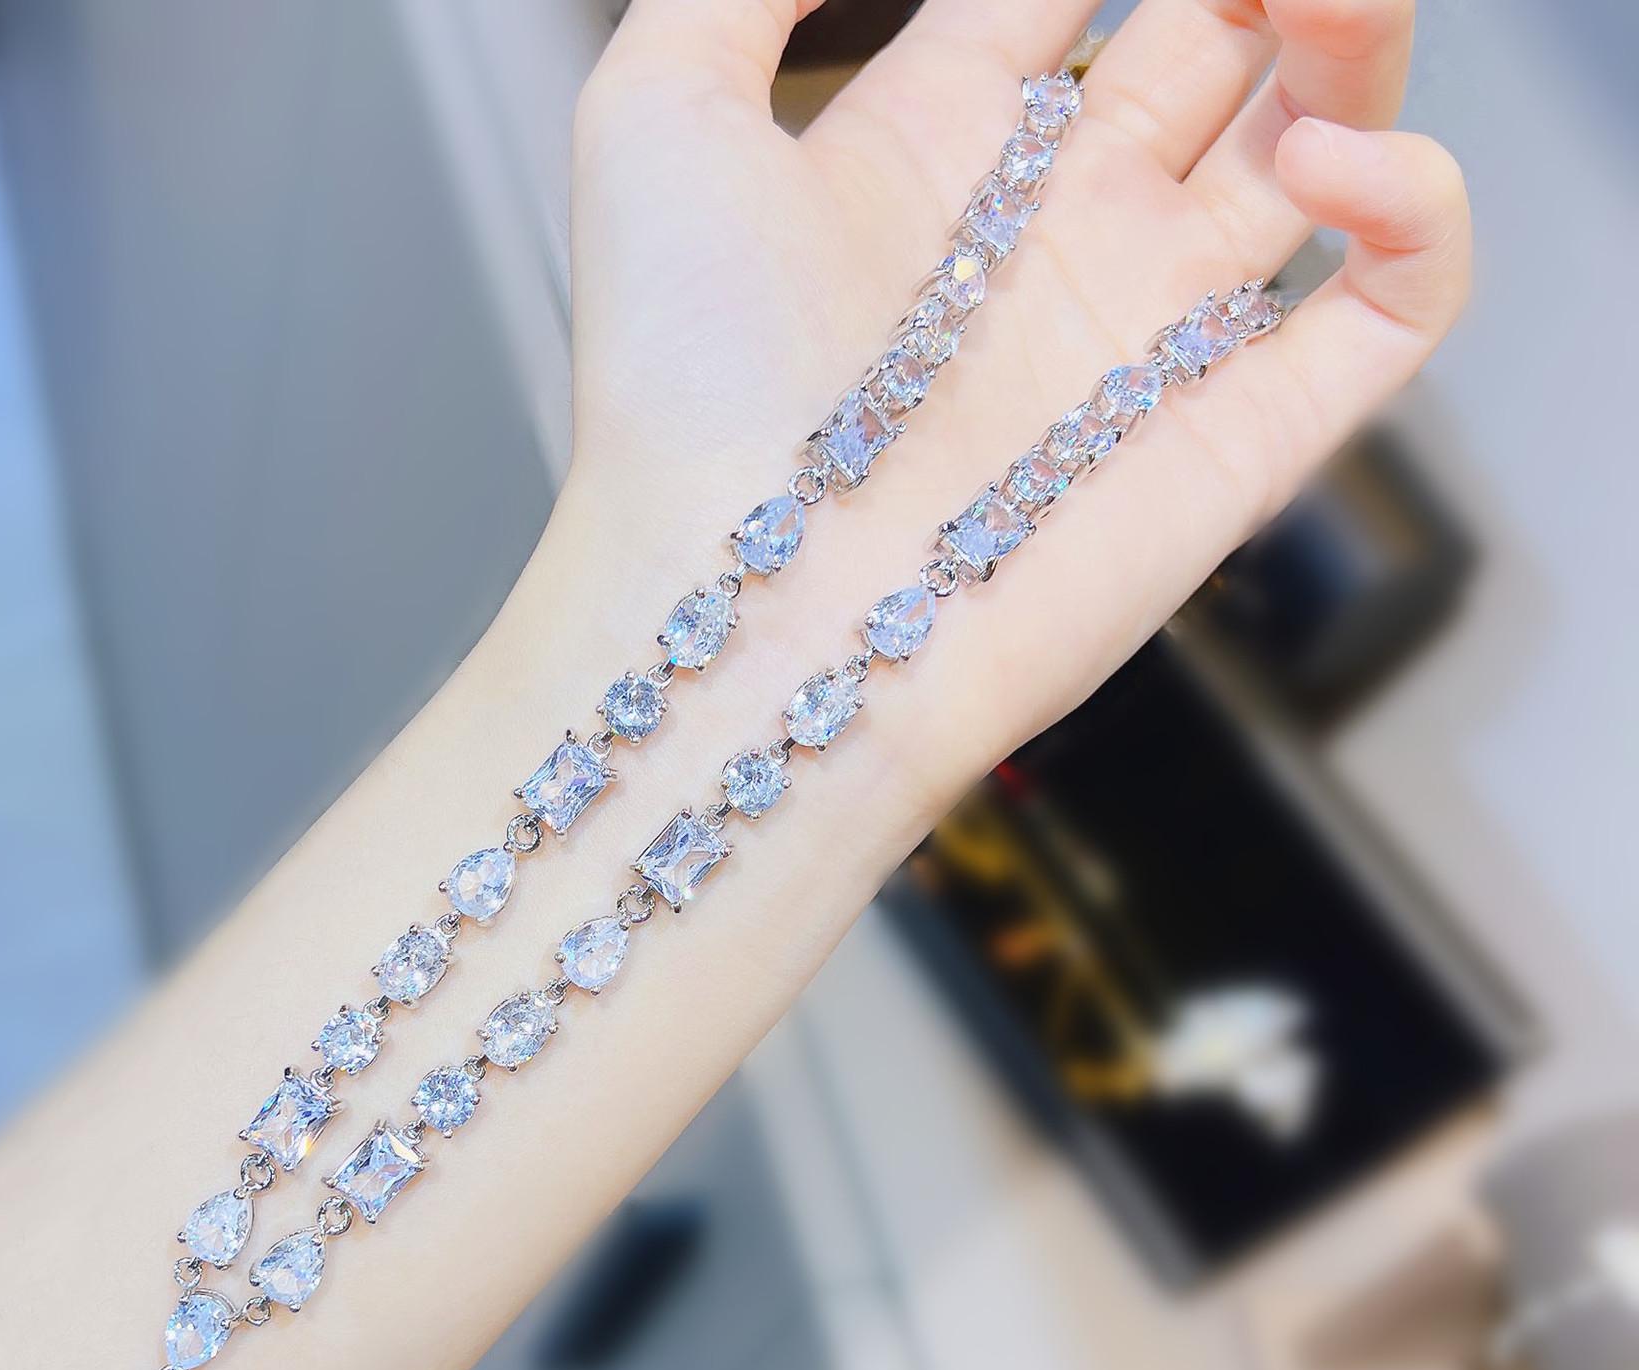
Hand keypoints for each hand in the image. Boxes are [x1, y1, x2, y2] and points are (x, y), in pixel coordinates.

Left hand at [565, 0, 1464, 801]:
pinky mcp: (1236, 441)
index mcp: (933, 147)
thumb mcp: (656, 114)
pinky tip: (1331, 168)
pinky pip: (1393, 313)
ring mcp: (1149, 334)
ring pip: (1318, 145)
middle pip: (1212, 43)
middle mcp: (1050, 233)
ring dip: (1357, 40)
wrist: (747, 607)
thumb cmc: (682, 385)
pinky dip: (1420, 214)